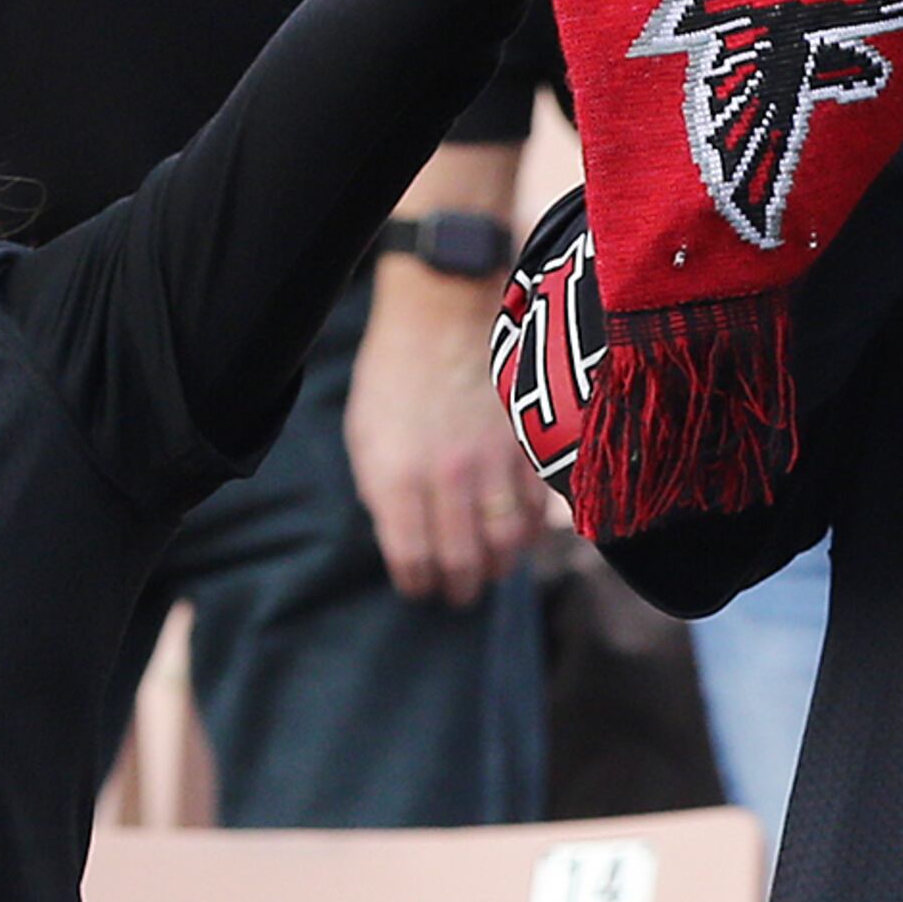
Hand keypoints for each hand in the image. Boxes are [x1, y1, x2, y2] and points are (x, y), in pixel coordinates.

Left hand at [345, 259, 549, 607]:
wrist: (445, 308)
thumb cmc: (396, 369)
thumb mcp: (365, 432)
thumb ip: (381, 490)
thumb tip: (403, 537)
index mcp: (395, 476)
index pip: (411, 558)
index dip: (417, 582)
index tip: (421, 587)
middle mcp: (446, 477)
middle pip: (463, 560)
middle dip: (460, 587)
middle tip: (459, 594)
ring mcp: (492, 463)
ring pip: (506, 544)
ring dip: (499, 568)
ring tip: (492, 572)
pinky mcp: (527, 446)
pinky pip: (537, 509)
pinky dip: (531, 532)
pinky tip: (521, 536)